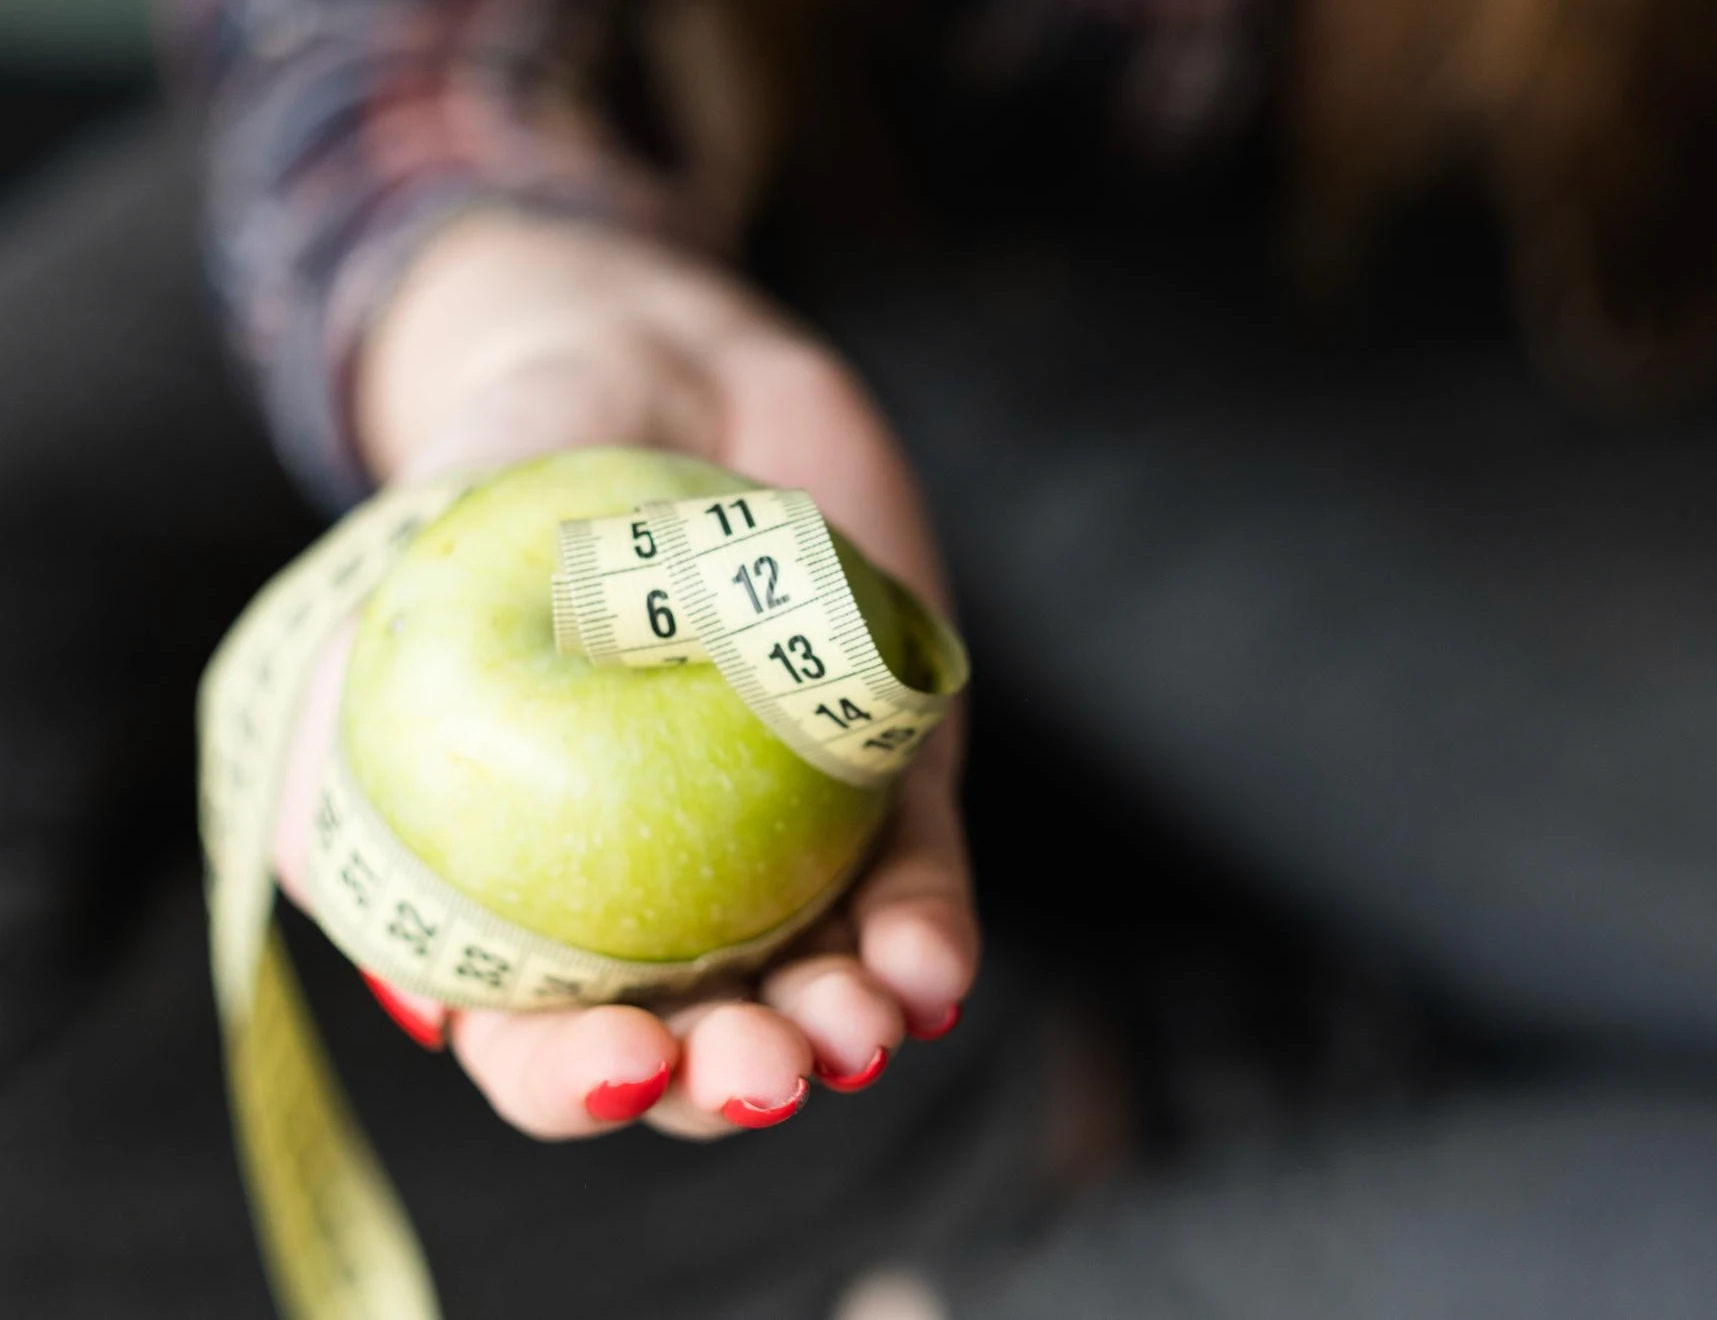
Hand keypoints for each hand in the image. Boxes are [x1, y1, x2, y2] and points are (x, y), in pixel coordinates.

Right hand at [271, 213, 975, 1138]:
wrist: (639, 362)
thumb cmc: (490, 492)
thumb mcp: (387, 615)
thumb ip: (350, 777)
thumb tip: (419, 987)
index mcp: (523, 888)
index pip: (536, 1034)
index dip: (572, 1080)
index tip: (620, 1063)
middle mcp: (658, 886)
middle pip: (698, 1036)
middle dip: (733, 1082)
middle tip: (763, 1072)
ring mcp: (782, 835)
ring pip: (819, 979)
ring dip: (845, 1028)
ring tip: (859, 1031)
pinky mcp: (889, 771)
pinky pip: (918, 873)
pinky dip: (928, 931)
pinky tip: (927, 970)